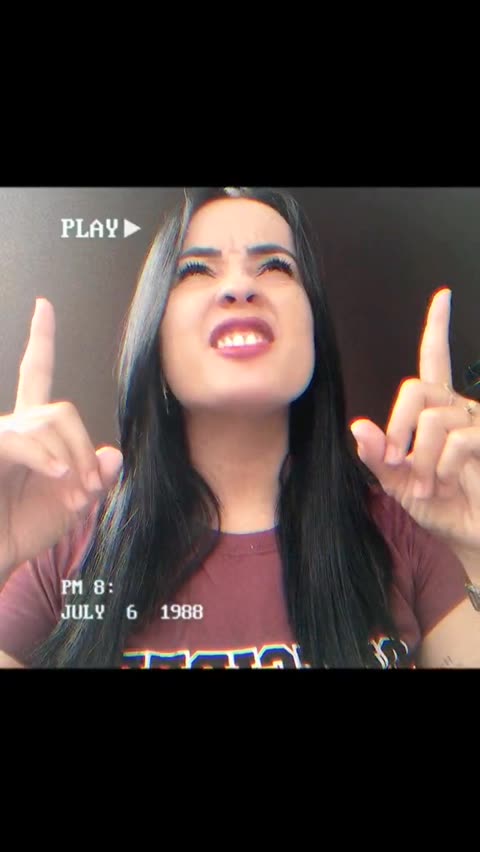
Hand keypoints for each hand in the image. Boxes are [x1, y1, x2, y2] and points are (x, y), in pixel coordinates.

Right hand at [0, 299, 122, 584]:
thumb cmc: (22, 532)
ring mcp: (0, 438)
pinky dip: (46, 457)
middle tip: (89, 492)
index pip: (36, 377)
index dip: (40, 341)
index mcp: (32, 434)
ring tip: (73, 498)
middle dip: (83, 448)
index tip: (43, 307)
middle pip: (61, 409)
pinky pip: (22, 438)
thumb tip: (113, 455)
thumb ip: (92, 481)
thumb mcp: (69, 508)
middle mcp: (13, 428)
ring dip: (71, 460)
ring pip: (48, 421)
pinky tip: (57, 476)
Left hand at [350, 289, 479, 553]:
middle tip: (395, 462)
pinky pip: (455, 440)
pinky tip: (445, 483)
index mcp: (438, 412)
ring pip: (432, 418)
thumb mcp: (398, 483)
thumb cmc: (440, 506)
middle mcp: (459, 409)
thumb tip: (358, 426)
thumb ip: (377, 457)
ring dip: (421, 459)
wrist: (470, 536)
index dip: (438, 328)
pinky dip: (441, 467)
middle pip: (415, 388)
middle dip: (397, 426)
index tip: (443, 297)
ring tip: (428, 485)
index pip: (435, 361)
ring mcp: (477, 423)